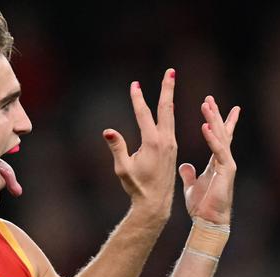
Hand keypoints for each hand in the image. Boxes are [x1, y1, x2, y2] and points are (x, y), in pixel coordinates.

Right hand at [103, 69, 177, 216]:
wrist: (156, 202)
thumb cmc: (137, 187)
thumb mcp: (123, 168)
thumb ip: (117, 147)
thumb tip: (108, 130)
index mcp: (153, 142)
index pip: (144, 114)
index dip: (138, 98)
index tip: (135, 84)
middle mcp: (165, 140)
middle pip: (166, 108)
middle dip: (167, 88)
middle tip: (171, 71)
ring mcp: (171, 144)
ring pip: (170, 115)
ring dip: (169, 97)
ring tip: (169, 82)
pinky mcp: (172, 148)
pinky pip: (170, 125)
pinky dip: (168, 112)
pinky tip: (168, 108)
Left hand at [179, 96, 240, 224]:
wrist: (208, 221)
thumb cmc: (201, 206)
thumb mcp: (191, 185)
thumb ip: (189, 173)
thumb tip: (183, 165)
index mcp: (215, 162)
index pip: (217, 137)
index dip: (216, 121)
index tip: (212, 106)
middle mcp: (223, 160)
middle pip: (221, 132)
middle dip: (215, 114)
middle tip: (208, 98)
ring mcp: (226, 164)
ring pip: (221, 137)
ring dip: (213, 120)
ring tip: (206, 105)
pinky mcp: (226, 171)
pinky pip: (219, 151)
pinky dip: (212, 139)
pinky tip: (206, 127)